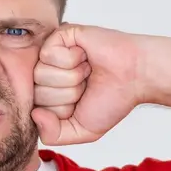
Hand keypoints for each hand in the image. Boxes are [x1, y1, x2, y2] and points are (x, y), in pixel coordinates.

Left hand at [32, 24, 144, 144]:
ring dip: (71, 77)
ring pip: (40, 74)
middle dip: (67, 95)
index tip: (82, 103)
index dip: (62, 112)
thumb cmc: (112, 99)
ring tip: (87, 70)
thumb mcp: (81, 130)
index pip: (34, 110)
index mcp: (48, 94)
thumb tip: (35, 115)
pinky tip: (85, 56)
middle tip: (87, 84)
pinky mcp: (59, 36)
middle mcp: (46, 74)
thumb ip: (52, 134)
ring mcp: (51, 55)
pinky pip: (48, 55)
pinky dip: (72, 60)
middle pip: (36, 93)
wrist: (136, 76)